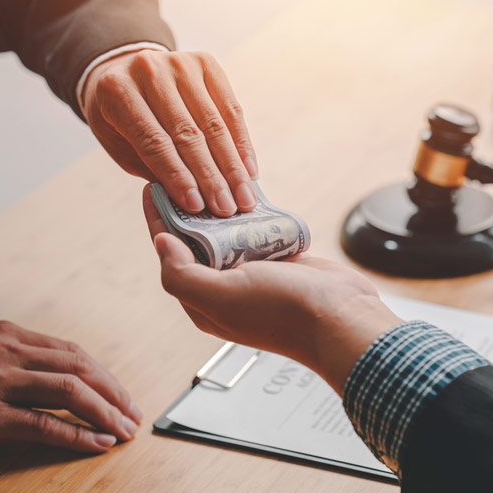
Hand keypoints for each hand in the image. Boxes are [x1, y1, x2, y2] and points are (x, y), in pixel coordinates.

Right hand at [0, 321, 141, 461]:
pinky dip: (78, 434)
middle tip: (133, 413)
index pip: (71, 351)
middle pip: (79, 367)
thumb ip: (11, 357)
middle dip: (113, 392)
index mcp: (5, 334)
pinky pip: (45, 424)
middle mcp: (5, 351)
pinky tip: (97, 444)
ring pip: (70, 391)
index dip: (103, 374)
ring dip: (105, 412)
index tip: (120, 393)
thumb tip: (54, 375)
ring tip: (123, 430)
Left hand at [83, 49, 257, 216]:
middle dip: (211, 176)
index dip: (177, 175)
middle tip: (227, 208)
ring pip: (214, 123)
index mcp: (117, 90)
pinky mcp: (206, 63)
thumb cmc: (119, 116)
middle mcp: (149, 70)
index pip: (154, 141)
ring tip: (244, 197)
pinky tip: (249, 169)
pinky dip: (242, 143)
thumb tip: (192, 197)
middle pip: (188, 133)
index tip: (196, 206)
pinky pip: (231, 108)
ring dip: (232, 165)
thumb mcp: (119, 144)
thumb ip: (151, 166)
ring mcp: (181, 62)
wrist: (123, 67)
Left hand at [143, 187, 401, 391]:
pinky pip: (257, 232)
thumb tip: (161, 242)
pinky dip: (249, 213)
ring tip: (210, 176)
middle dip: (187, 209)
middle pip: (195, 241)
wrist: (340, 318)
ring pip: (226, 233)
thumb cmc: (282, 313)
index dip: (159, 220)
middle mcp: (224, 287)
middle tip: (183, 173)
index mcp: (202, 301)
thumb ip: (182, 274)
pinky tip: (246, 193)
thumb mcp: (220, 297)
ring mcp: (253, 274)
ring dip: (218, 208)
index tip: (152, 186)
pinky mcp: (279, 261)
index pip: (170, 255)